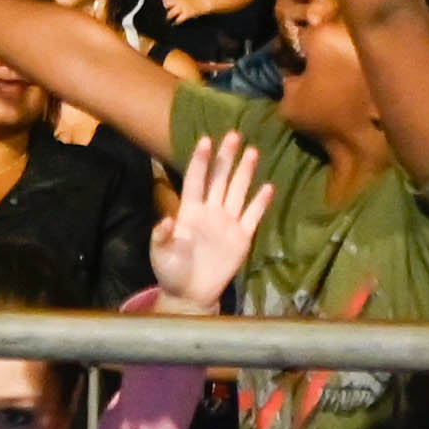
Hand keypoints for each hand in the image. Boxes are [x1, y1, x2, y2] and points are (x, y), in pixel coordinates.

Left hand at [150, 126, 274, 303]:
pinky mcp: (242, 238)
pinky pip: (252, 217)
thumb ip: (162, 236)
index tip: (205, 140)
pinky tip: (268, 187)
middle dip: (226, 158)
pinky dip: (260, 203)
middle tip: (234, 135)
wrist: (191, 294)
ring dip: (245, 173)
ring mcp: (227, 223)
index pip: (196, 180)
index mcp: (189, 212)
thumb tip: (166, 220)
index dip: (200, 161)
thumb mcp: (160, 253)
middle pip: (220, 180)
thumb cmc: (171, 270)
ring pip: (238, 192)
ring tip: (252, 151)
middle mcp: (210, 212)